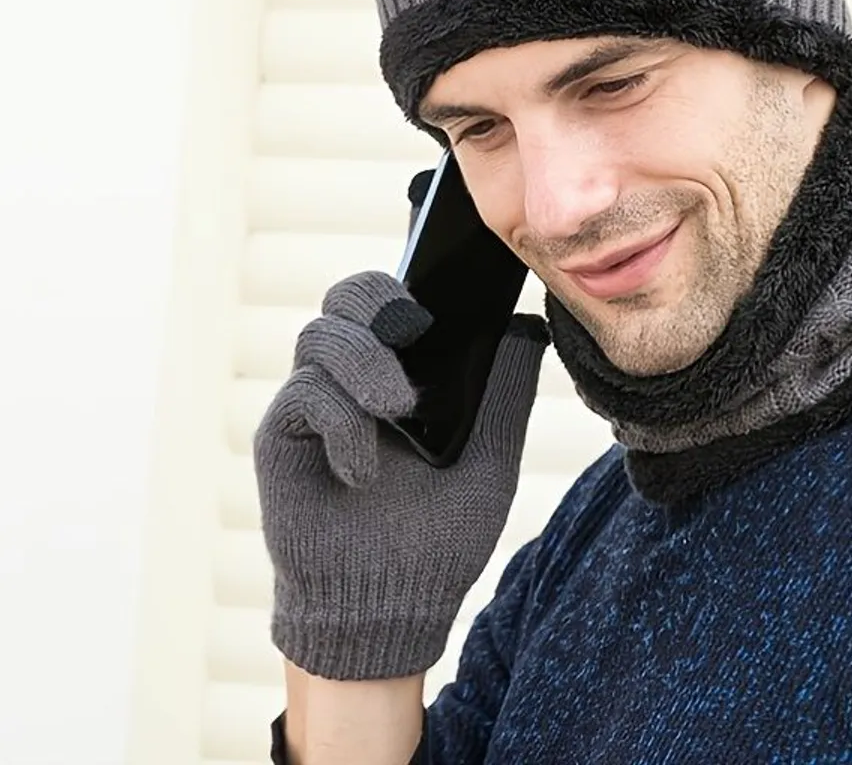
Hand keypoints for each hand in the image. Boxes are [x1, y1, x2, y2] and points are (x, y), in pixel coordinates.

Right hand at [253, 270, 547, 679]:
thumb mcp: (491, 459)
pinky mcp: (282, 440)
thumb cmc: (438, 535)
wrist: (393, 607)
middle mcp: (348, 379)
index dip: (402, 286)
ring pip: (319, 336)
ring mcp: (312, 406)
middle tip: (411, 329)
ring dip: (364, 362)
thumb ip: (506, 393)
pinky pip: (303, 397)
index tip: (433, 306)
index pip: (386, 299)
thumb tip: (528, 327)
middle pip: (343, 298)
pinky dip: (341, 423)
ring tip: (398, 408)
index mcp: (397, 372)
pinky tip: (364, 469)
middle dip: (375, 300)